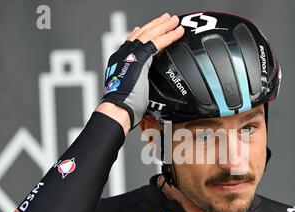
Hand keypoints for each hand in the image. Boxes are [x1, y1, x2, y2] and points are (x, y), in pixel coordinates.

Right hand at [99, 13, 183, 131]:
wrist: (117, 109)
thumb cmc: (124, 107)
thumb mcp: (132, 91)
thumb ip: (138, 84)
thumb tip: (145, 91)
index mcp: (120, 62)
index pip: (131, 42)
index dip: (140, 33)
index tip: (144, 28)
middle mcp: (123, 55)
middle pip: (141, 34)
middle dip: (155, 25)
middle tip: (167, 18)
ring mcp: (130, 55)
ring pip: (149, 34)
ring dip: (163, 26)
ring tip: (174, 20)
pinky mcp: (139, 59)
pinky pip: (157, 43)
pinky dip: (168, 36)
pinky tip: (177, 32)